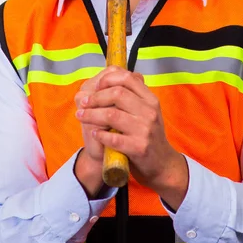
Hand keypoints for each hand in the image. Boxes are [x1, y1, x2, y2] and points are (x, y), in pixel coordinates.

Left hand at [75, 66, 187, 208]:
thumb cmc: (147, 134)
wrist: (162, 164)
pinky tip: (94, 133)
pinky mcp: (139, 148)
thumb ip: (131, 96)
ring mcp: (145, 130)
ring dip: (91, 115)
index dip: (108, 80)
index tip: (96, 86)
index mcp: (150, 100)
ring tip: (80, 116)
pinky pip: (113, 138)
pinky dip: (100, 134)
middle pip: (117, 94)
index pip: (127, 78)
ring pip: (111, 115)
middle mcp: (150, 112)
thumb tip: (107, 78)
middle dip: (95, 97)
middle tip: (83, 102)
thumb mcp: (146, 112)